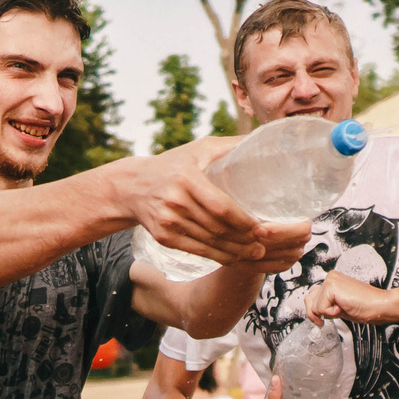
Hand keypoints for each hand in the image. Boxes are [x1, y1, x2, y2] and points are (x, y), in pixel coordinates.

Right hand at [116, 141, 288, 268]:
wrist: (132, 187)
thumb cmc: (174, 164)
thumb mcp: (198, 149)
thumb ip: (229, 146)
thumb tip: (264, 141)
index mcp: (187, 179)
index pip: (221, 207)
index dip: (244, 221)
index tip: (262, 226)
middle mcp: (175, 201)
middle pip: (217, 228)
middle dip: (244, 239)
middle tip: (265, 244)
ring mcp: (168, 222)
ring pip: (210, 242)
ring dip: (235, 251)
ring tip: (256, 253)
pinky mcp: (164, 237)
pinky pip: (197, 251)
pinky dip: (218, 257)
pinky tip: (234, 257)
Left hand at [302, 271, 397, 324]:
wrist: (380, 305)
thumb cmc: (366, 307)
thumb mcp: (339, 307)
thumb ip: (326, 304)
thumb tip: (312, 310)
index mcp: (332, 280)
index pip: (311, 297)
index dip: (317, 311)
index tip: (330, 314)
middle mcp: (330, 277)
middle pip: (308, 301)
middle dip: (319, 313)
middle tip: (337, 313)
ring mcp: (330, 280)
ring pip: (314, 306)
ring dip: (328, 313)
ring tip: (344, 307)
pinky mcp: (331, 286)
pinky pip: (321, 309)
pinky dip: (333, 314)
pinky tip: (345, 306)